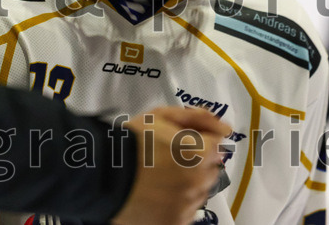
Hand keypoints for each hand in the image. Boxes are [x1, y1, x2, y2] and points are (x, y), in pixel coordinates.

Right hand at [111, 107, 230, 224]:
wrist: (103, 172)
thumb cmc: (132, 140)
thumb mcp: (162, 116)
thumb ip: (197, 118)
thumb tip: (225, 129)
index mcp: (200, 151)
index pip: (216, 146)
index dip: (199, 141)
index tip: (180, 142)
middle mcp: (198, 181)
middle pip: (210, 171)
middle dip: (196, 164)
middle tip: (169, 160)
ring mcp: (187, 205)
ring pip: (199, 194)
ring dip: (188, 186)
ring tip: (160, 179)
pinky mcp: (174, 223)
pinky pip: (186, 213)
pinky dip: (177, 205)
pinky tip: (158, 195)